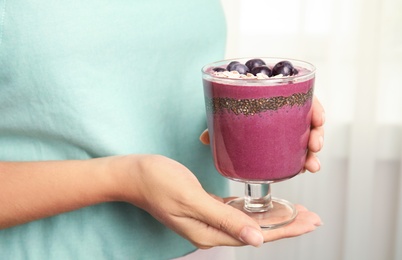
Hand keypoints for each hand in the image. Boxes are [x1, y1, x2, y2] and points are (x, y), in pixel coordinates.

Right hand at [117, 155, 321, 248]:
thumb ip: (224, 219)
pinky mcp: (204, 207)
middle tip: (312, 217)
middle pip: (257, 229)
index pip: (256, 234)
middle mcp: (210, 229)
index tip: (309, 222)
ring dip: (273, 216)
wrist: (133, 174)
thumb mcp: (191, 199)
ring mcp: (206, 219)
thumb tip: (257, 240)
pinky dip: (254, 209)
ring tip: (295, 212)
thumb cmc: (157, 182)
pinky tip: (264, 206)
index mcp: (208, 232)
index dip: (285, 228)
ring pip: (248, 221)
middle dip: (286, 223)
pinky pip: (235, 211)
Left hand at [199, 95, 324, 172]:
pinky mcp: (283, 138)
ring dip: (312, 151)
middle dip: (317, 133)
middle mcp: (284, 107)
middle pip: (309, 117)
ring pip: (307, 135)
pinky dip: (303, 158)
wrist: (223, 107)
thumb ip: (216, 123)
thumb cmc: (227, 104)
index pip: (303, 94)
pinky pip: (298, 147)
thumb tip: (204, 139)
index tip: (319, 120)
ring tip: (312, 166)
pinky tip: (303, 168)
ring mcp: (285, 124)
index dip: (315, 106)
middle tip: (315, 146)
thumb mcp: (223, 111)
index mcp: (274, 92)